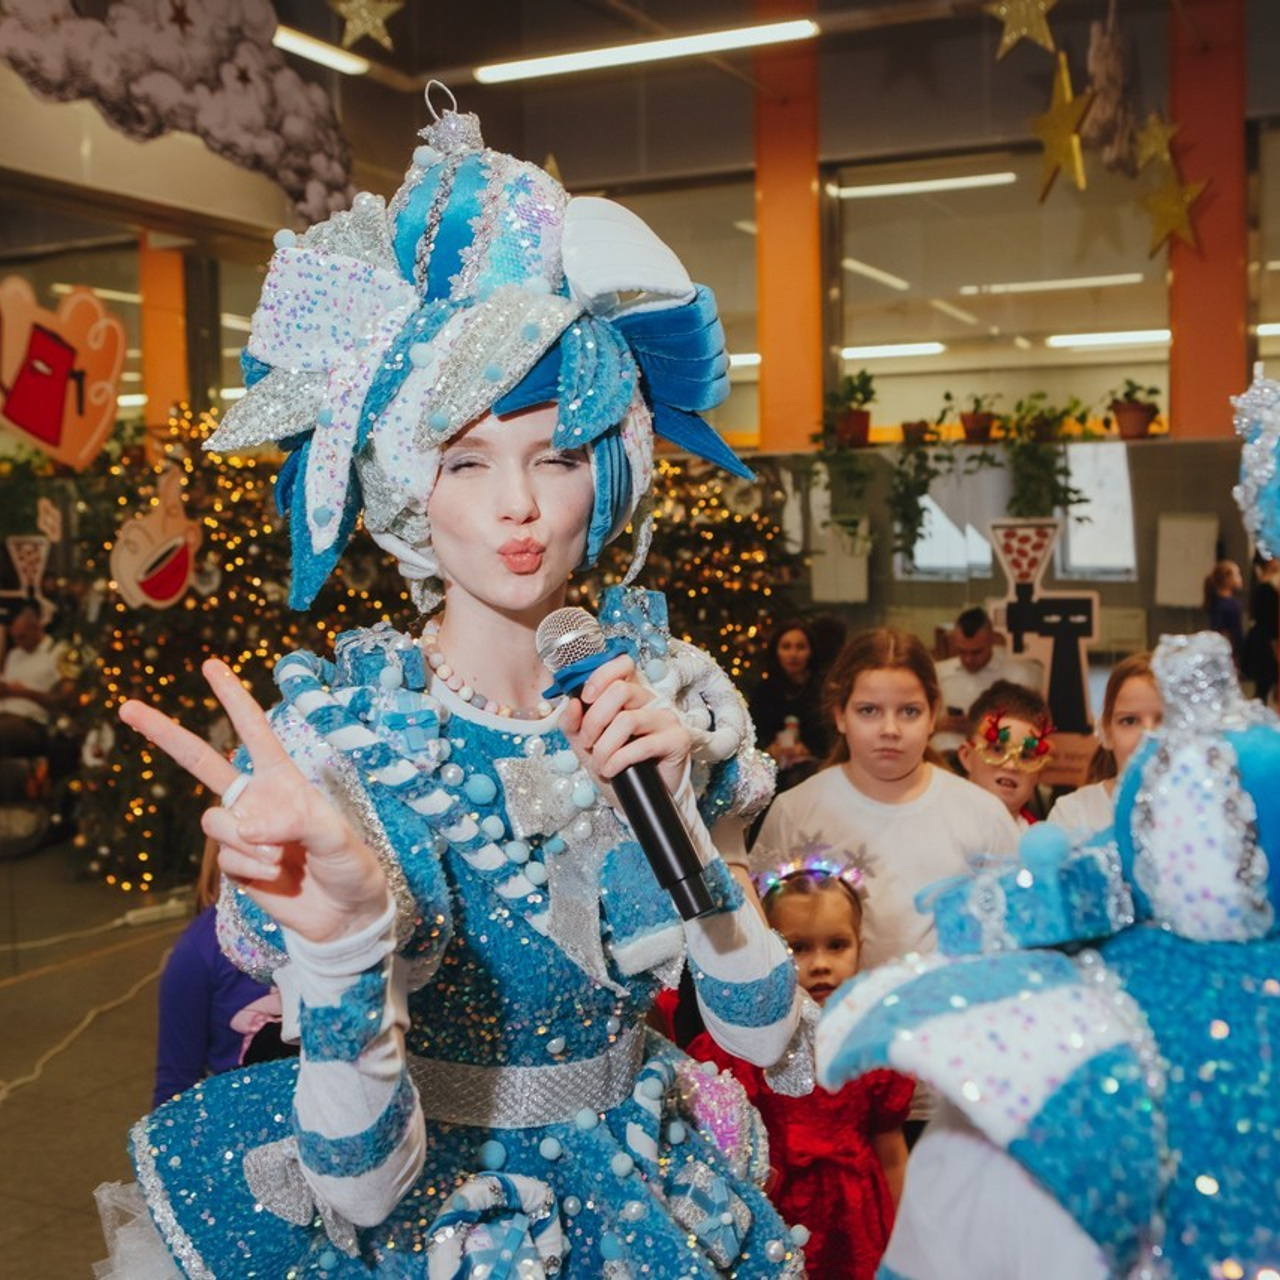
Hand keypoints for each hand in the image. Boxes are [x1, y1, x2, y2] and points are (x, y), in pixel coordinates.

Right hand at [119, 659, 388, 944]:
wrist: (344, 915)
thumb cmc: (351, 866)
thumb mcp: (337, 838)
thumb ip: (297, 822)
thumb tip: (248, 824)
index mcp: (285, 779)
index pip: (255, 732)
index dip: (234, 699)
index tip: (211, 666)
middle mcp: (257, 799)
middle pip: (202, 762)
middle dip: (165, 734)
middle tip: (127, 706)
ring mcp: (242, 831)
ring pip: (216, 822)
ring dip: (249, 841)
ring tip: (284, 857)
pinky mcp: (235, 864)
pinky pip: (228, 858)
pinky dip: (253, 869)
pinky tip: (277, 877)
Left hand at [559, 653, 690, 794]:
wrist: (638, 797)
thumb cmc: (615, 764)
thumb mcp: (585, 744)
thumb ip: (573, 723)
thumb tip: (571, 704)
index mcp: (630, 694)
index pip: (622, 665)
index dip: (600, 677)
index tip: (585, 699)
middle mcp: (650, 701)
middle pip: (619, 691)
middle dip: (594, 720)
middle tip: (587, 742)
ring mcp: (665, 719)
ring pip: (627, 720)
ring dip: (605, 746)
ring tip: (600, 763)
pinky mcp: (677, 740)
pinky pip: (643, 744)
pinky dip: (619, 759)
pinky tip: (612, 769)